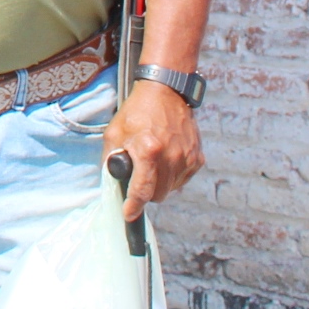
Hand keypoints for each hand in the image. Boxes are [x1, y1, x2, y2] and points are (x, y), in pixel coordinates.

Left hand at [102, 79, 203, 220]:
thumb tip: (112, 178)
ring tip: (152, 164)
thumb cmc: (137, 111)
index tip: (129, 215)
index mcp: (148, 150)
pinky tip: (165, 160)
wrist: (165, 93)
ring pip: (171, 189)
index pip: (142, 190)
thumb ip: (111, 157)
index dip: (134, 206)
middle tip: (138, 178)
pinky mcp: (197, 158)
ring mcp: (187, 158)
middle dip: (146, 192)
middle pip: (158, 194)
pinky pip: (183, 179)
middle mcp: (171, 157)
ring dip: (160, 184)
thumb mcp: (115, 131)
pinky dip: (172, 176)